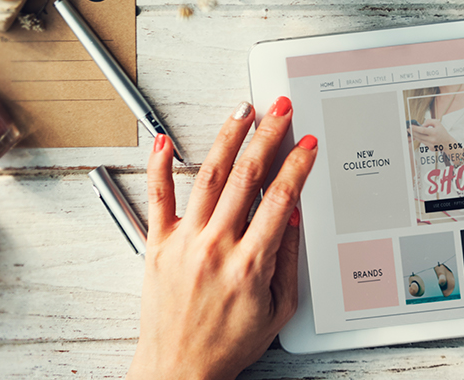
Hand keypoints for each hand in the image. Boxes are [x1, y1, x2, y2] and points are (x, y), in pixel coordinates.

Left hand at [128, 98, 317, 379]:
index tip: (307, 144)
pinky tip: (165, 141)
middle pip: (247, 177)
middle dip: (268, 136)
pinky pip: (157, 198)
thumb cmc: (227, 344)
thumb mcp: (277, 311)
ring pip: (209, 177)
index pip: (280, 200)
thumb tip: (292, 218)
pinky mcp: (157, 244)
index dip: (297, 165)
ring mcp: (184, 243)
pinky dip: (159, 166)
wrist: (179, 367)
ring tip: (242, 111)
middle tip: (281, 109)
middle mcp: (216, 247)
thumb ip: (287, 262)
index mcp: (250, 265)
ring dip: (228, 138)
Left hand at [410, 118, 457, 150]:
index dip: (415, 128)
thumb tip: (422, 124)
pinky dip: (421, 139)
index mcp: (434, 133)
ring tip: (412, 132)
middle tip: (408, 129)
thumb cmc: (443, 132)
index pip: (422, 130)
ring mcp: (431, 145)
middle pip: (419, 136)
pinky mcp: (430, 148)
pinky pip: (423, 143)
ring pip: (420, 140)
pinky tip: (421, 137)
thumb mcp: (438, 123)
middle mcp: (432, 139)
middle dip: (412, 132)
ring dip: (415, 136)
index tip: (410, 126)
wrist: (448, 143)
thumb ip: (429, 121)